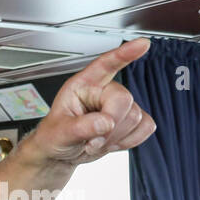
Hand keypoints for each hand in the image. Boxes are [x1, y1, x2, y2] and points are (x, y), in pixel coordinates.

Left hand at [26, 37, 156, 166]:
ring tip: (95, 142)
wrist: (60, 155)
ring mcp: (120, 106)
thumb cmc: (53, 137)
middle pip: (124, 100)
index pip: (104, 65)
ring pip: (136, 117)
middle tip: (91, 141)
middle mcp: (103, 92)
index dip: (124, 54)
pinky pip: (146, 128)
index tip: (142, 44)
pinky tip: (111, 143)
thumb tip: (105, 123)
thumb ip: (80, 127)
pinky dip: (129, 141)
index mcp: (82, 86)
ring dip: (115, 138)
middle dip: (110, 126)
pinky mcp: (132, 121)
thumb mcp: (57, 133)